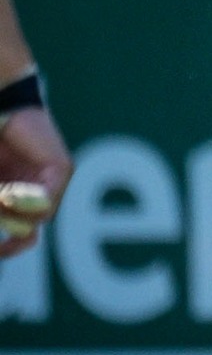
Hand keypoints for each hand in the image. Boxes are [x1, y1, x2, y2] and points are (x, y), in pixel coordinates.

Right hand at [0, 107, 73, 258]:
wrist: (1, 106)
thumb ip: (0, 203)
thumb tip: (16, 230)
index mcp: (22, 194)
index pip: (26, 233)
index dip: (12, 248)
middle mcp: (42, 190)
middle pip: (28, 227)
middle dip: (7, 224)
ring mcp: (56, 180)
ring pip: (37, 217)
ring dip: (9, 211)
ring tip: (0, 194)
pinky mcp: (63, 168)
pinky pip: (47, 199)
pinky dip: (24, 201)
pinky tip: (8, 194)